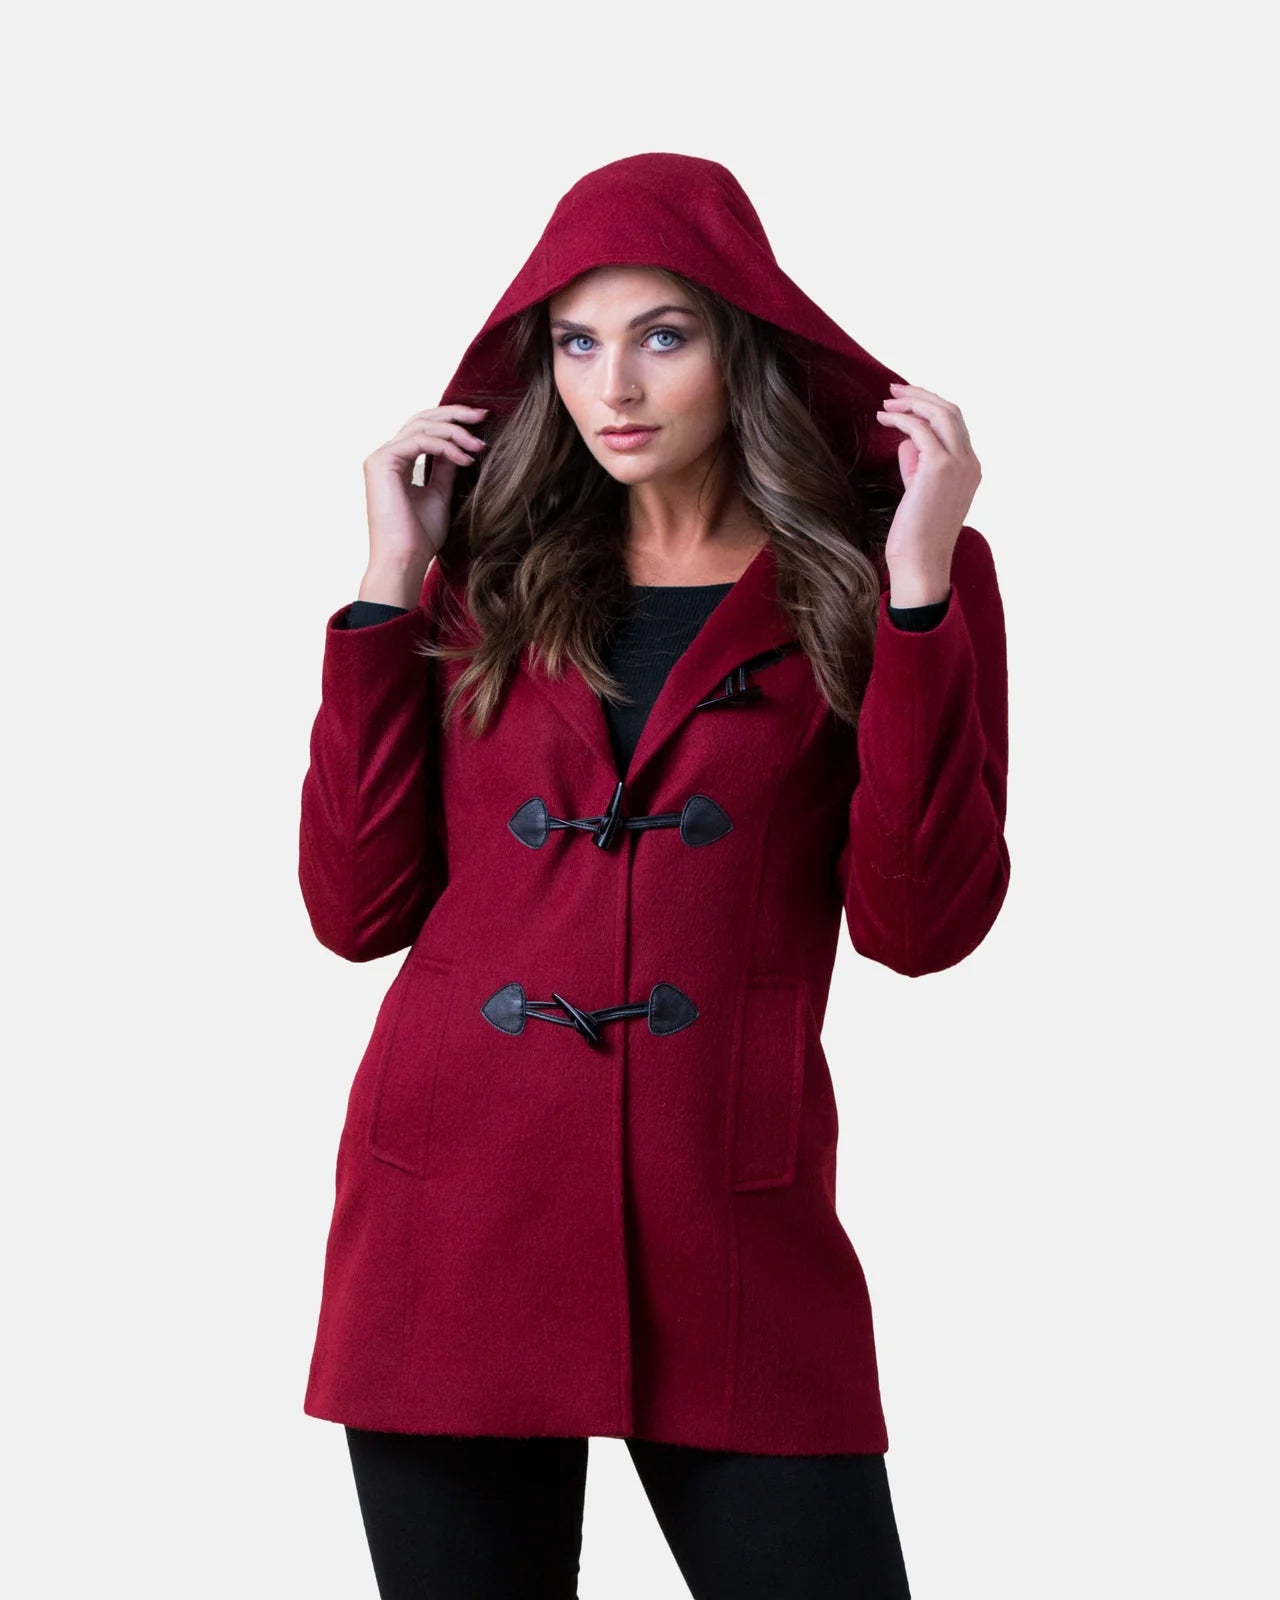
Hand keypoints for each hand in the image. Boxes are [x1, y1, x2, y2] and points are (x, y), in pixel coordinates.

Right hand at [358, 404, 490, 603]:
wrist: (405, 560)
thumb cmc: (421, 537)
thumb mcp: (440, 495)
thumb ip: (446, 468)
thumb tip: (462, 445)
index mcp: (397, 462)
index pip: (424, 428)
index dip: (453, 421)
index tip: (482, 423)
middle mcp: (386, 456)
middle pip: (422, 418)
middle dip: (455, 414)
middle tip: (484, 415)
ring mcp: (381, 457)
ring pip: (422, 426)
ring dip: (455, 432)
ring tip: (479, 445)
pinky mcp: (382, 462)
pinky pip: (420, 441)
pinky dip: (446, 446)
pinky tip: (465, 458)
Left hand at [876, 382, 981, 605]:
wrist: (920, 562)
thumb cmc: (915, 535)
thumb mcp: (919, 492)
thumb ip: (918, 465)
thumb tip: (906, 440)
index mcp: (971, 469)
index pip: (955, 425)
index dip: (929, 407)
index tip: (905, 401)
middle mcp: (971, 462)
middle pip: (951, 411)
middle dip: (921, 395)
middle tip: (893, 390)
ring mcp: (959, 463)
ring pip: (941, 413)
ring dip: (912, 401)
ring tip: (886, 402)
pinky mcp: (940, 466)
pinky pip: (920, 428)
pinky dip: (902, 418)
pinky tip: (885, 419)